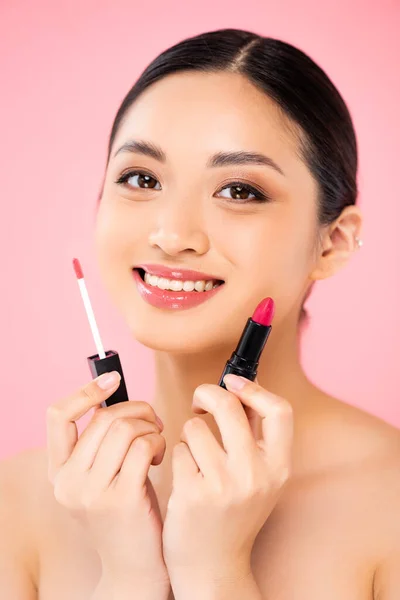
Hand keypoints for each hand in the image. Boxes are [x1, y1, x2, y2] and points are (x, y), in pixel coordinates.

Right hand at [46, 371, 169, 589]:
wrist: (135, 568)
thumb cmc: (127, 514)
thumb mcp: (101, 479)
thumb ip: (101, 445)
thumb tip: (115, 399)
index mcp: (59, 473)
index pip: (57, 416)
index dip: (85, 392)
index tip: (113, 379)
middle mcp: (68, 482)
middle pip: (102, 418)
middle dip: (136, 410)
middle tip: (154, 422)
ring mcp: (92, 492)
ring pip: (123, 428)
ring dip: (149, 426)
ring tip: (156, 442)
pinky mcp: (121, 499)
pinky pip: (142, 446)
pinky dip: (157, 442)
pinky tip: (159, 456)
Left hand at [162, 374, 292, 585]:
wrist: (213, 566)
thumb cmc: (233, 514)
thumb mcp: (259, 478)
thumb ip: (254, 436)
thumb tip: (240, 388)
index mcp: (278, 467)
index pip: (279, 410)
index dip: (254, 388)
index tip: (233, 381)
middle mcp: (256, 475)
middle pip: (228, 406)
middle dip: (206, 393)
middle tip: (199, 402)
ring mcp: (224, 485)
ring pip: (195, 427)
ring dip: (189, 435)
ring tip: (195, 456)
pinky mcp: (193, 494)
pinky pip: (178, 450)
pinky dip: (178, 456)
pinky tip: (185, 476)